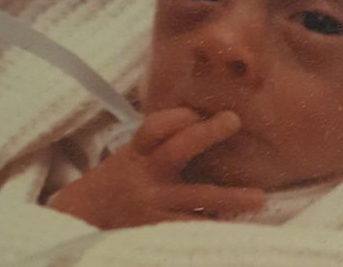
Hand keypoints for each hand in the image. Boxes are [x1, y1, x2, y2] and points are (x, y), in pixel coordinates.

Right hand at [49, 108, 264, 228]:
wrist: (83, 219)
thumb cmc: (121, 179)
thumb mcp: (132, 153)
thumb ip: (162, 139)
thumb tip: (204, 116)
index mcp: (138, 151)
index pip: (156, 127)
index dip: (178, 117)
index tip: (197, 112)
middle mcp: (146, 174)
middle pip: (177, 149)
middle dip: (207, 134)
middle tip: (234, 119)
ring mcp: (153, 204)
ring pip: (196, 197)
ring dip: (230, 198)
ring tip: (259, 199)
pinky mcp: (158, 229)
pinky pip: (191, 228)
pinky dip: (213, 226)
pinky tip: (234, 227)